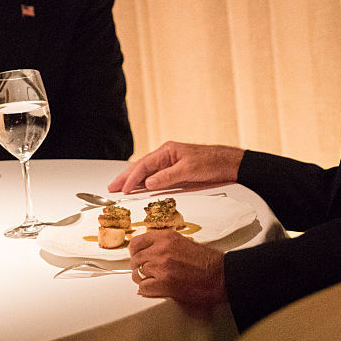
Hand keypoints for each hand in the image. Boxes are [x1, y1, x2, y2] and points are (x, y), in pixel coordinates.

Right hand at [107, 141, 243, 192]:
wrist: (228, 163)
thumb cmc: (211, 162)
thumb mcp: (188, 170)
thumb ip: (167, 176)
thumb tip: (148, 183)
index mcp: (167, 151)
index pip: (144, 165)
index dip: (132, 178)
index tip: (123, 189)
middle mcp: (166, 156)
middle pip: (141, 167)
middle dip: (125, 177)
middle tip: (112, 187)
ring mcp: (170, 163)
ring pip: (146, 172)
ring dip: (133, 180)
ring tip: (120, 188)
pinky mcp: (175, 171)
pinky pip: (155, 177)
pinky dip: (144, 182)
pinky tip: (140, 187)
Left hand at [129, 229, 226, 316]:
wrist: (220, 275)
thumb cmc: (206, 261)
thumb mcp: (182, 243)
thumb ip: (164, 245)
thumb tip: (147, 252)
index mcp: (166, 237)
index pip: (136, 242)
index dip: (135, 253)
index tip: (138, 257)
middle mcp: (161, 249)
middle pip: (135, 259)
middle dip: (140, 268)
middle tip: (148, 273)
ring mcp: (162, 265)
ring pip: (137, 274)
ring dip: (144, 280)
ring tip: (154, 282)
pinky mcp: (165, 282)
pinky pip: (143, 287)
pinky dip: (148, 290)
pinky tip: (156, 289)